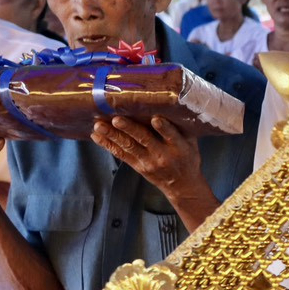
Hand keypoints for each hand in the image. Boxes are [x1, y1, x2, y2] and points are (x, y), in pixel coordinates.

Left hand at [92, 114, 206, 192]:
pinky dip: (108, 145)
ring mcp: (148, 162)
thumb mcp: (191, 144)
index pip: (171, 135)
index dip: (164, 128)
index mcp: (179, 147)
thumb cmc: (187, 158)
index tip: (156, 119)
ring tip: (99, 126)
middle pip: (144, 140)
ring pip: (129, 147)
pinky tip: (97, 136)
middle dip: (129, 129)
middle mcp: (162, 155)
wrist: (182, 186)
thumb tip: (170, 104)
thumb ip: (181, 128)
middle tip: (116, 119)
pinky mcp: (138, 166)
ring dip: (112, 136)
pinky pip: (121, 155)